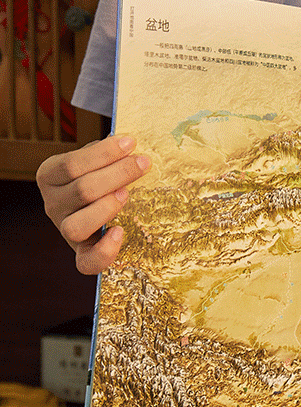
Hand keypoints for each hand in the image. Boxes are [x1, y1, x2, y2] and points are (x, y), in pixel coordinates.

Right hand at [36, 136, 150, 274]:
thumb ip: (106, 153)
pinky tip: (121, 232)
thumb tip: (129, 145)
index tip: (131, 143)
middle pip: (82, 191)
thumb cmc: (97, 174)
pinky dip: (104, 251)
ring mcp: (65, 230)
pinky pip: (86, 262)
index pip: (72, 165)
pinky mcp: (82, 252)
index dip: (104, 153)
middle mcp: (53, 204)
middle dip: (118, 174)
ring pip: (78, 226)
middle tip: (143, 163)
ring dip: (107, 208)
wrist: (92, 202)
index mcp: (50, 175)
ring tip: (127, 194)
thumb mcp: (94, 159)